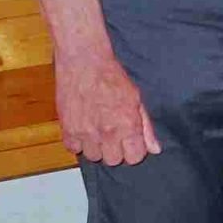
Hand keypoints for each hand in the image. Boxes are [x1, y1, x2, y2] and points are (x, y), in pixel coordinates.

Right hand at [55, 47, 159, 165]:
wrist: (84, 62)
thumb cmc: (111, 76)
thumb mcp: (137, 99)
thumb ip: (146, 126)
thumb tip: (155, 149)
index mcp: (127, 125)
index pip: (134, 158)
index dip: (134, 150)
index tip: (131, 142)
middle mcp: (106, 133)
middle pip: (113, 160)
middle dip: (116, 150)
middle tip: (114, 135)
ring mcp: (85, 133)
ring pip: (93, 157)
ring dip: (97, 147)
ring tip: (98, 130)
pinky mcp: (67, 129)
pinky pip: (74, 148)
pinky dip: (78, 142)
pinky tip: (84, 128)